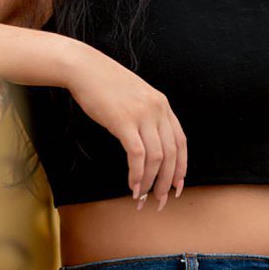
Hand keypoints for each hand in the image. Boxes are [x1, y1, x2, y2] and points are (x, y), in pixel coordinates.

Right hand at [62, 42, 187, 207]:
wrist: (86, 69)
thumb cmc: (108, 85)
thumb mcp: (137, 98)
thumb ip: (148, 117)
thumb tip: (151, 146)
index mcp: (163, 105)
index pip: (181, 142)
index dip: (181, 167)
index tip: (178, 186)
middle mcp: (157, 109)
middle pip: (172, 153)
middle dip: (168, 181)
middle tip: (161, 201)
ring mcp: (141, 114)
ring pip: (156, 156)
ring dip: (151, 182)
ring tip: (142, 198)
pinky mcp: (123, 121)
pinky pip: (136, 154)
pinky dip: (137, 174)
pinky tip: (132, 185)